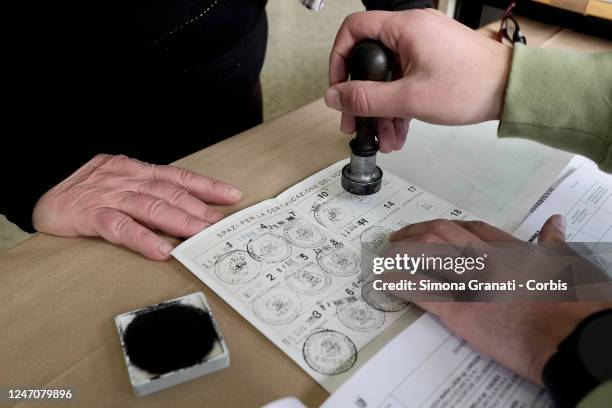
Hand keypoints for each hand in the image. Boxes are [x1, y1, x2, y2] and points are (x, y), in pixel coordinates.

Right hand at [32, 154, 242, 259]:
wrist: (41, 185)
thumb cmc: (86, 187)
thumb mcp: (121, 179)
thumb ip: (148, 189)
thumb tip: (184, 206)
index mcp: (137, 170)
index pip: (178, 177)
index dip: (206, 186)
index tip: (231, 195)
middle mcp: (128, 179)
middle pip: (170, 194)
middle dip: (199, 209)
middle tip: (222, 224)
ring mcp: (110, 196)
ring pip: (150, 207)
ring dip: (179, 222)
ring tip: (200, 235)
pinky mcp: (90, 215)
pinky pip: (120, 227)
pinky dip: (142, 238)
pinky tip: (160, 250)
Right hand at [326, 9, 511, 150]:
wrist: (511, 90)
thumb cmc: (472, 85)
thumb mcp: (410, 98)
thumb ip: (366, 99)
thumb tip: (335, 97)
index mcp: (405, 28)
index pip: (353, 30)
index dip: (338, 58)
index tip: (338, 86)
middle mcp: (412, 31)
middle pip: (369, 59)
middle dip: (361, 95)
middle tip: (354, 119)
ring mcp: (423, 46)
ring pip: (387, 76)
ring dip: (381, 108)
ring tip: (382, 136)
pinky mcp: (432, 61)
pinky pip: (404, 80)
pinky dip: (398, 104)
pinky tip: (398, 131)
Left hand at [388, 216, 610, 384]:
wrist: (569, 335)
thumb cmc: (572, 302)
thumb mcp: (565, 263)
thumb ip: (554, 241)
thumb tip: (556, 222)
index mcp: (508, 248)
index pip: (470, 227)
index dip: (445, 227)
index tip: (431, 230)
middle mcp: (484, 258)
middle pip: (439, 233)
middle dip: (413, 233)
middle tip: (397, 239)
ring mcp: (468, 281)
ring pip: (423, 255)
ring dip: (399, 254)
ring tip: (385, 258)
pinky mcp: (459, 310)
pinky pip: (420, 291)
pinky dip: (399, 284)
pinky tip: (386, 283)